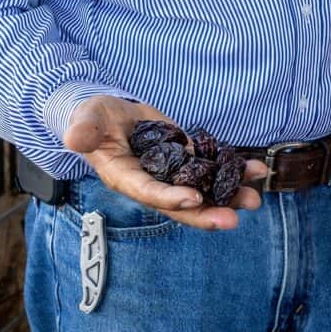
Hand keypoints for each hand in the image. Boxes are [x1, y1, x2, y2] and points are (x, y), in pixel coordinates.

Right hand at [62, 95, 266, 230]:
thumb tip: (74, 138)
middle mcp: (151, 182)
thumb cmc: (91, 118)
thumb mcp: (85, 120)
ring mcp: (171, 172)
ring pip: (203, 188)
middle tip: (236, 217)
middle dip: (209, 212)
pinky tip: (255, 169)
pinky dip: (232, 168)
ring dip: (229, 193)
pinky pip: (210, 167)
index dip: (171, 198)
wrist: (105, 114)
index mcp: (125, 177)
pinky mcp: (184, 156)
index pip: (149, 192)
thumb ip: (83, 130)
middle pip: (181, 203)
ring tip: (255, 195)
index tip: (194, 198)